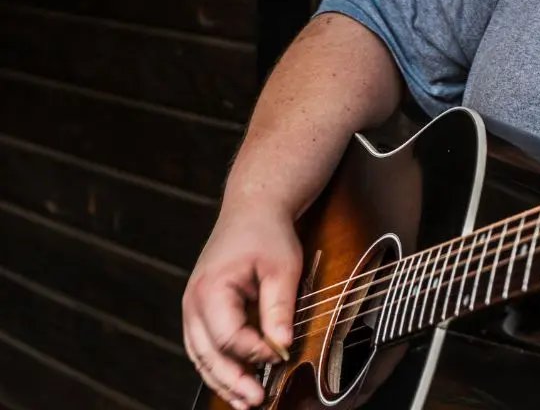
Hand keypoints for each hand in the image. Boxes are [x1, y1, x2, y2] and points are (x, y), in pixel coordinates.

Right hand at [182, 204, 300, 408]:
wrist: (252, 211)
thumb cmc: (266, 234)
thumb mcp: (282, 267)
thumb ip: (280, 307)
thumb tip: (282, 345)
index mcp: (211, 289)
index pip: (229, 335)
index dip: (255, 352)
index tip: (281, 355)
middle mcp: (193, 302)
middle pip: (208, 354)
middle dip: (233, 381)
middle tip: (257, 401)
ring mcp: (193, 309)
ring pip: (201, 357)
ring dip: (223, 381)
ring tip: (246, 402)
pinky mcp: (201, 313)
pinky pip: (204, 348)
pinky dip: (219, 367)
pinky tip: (236, 384)